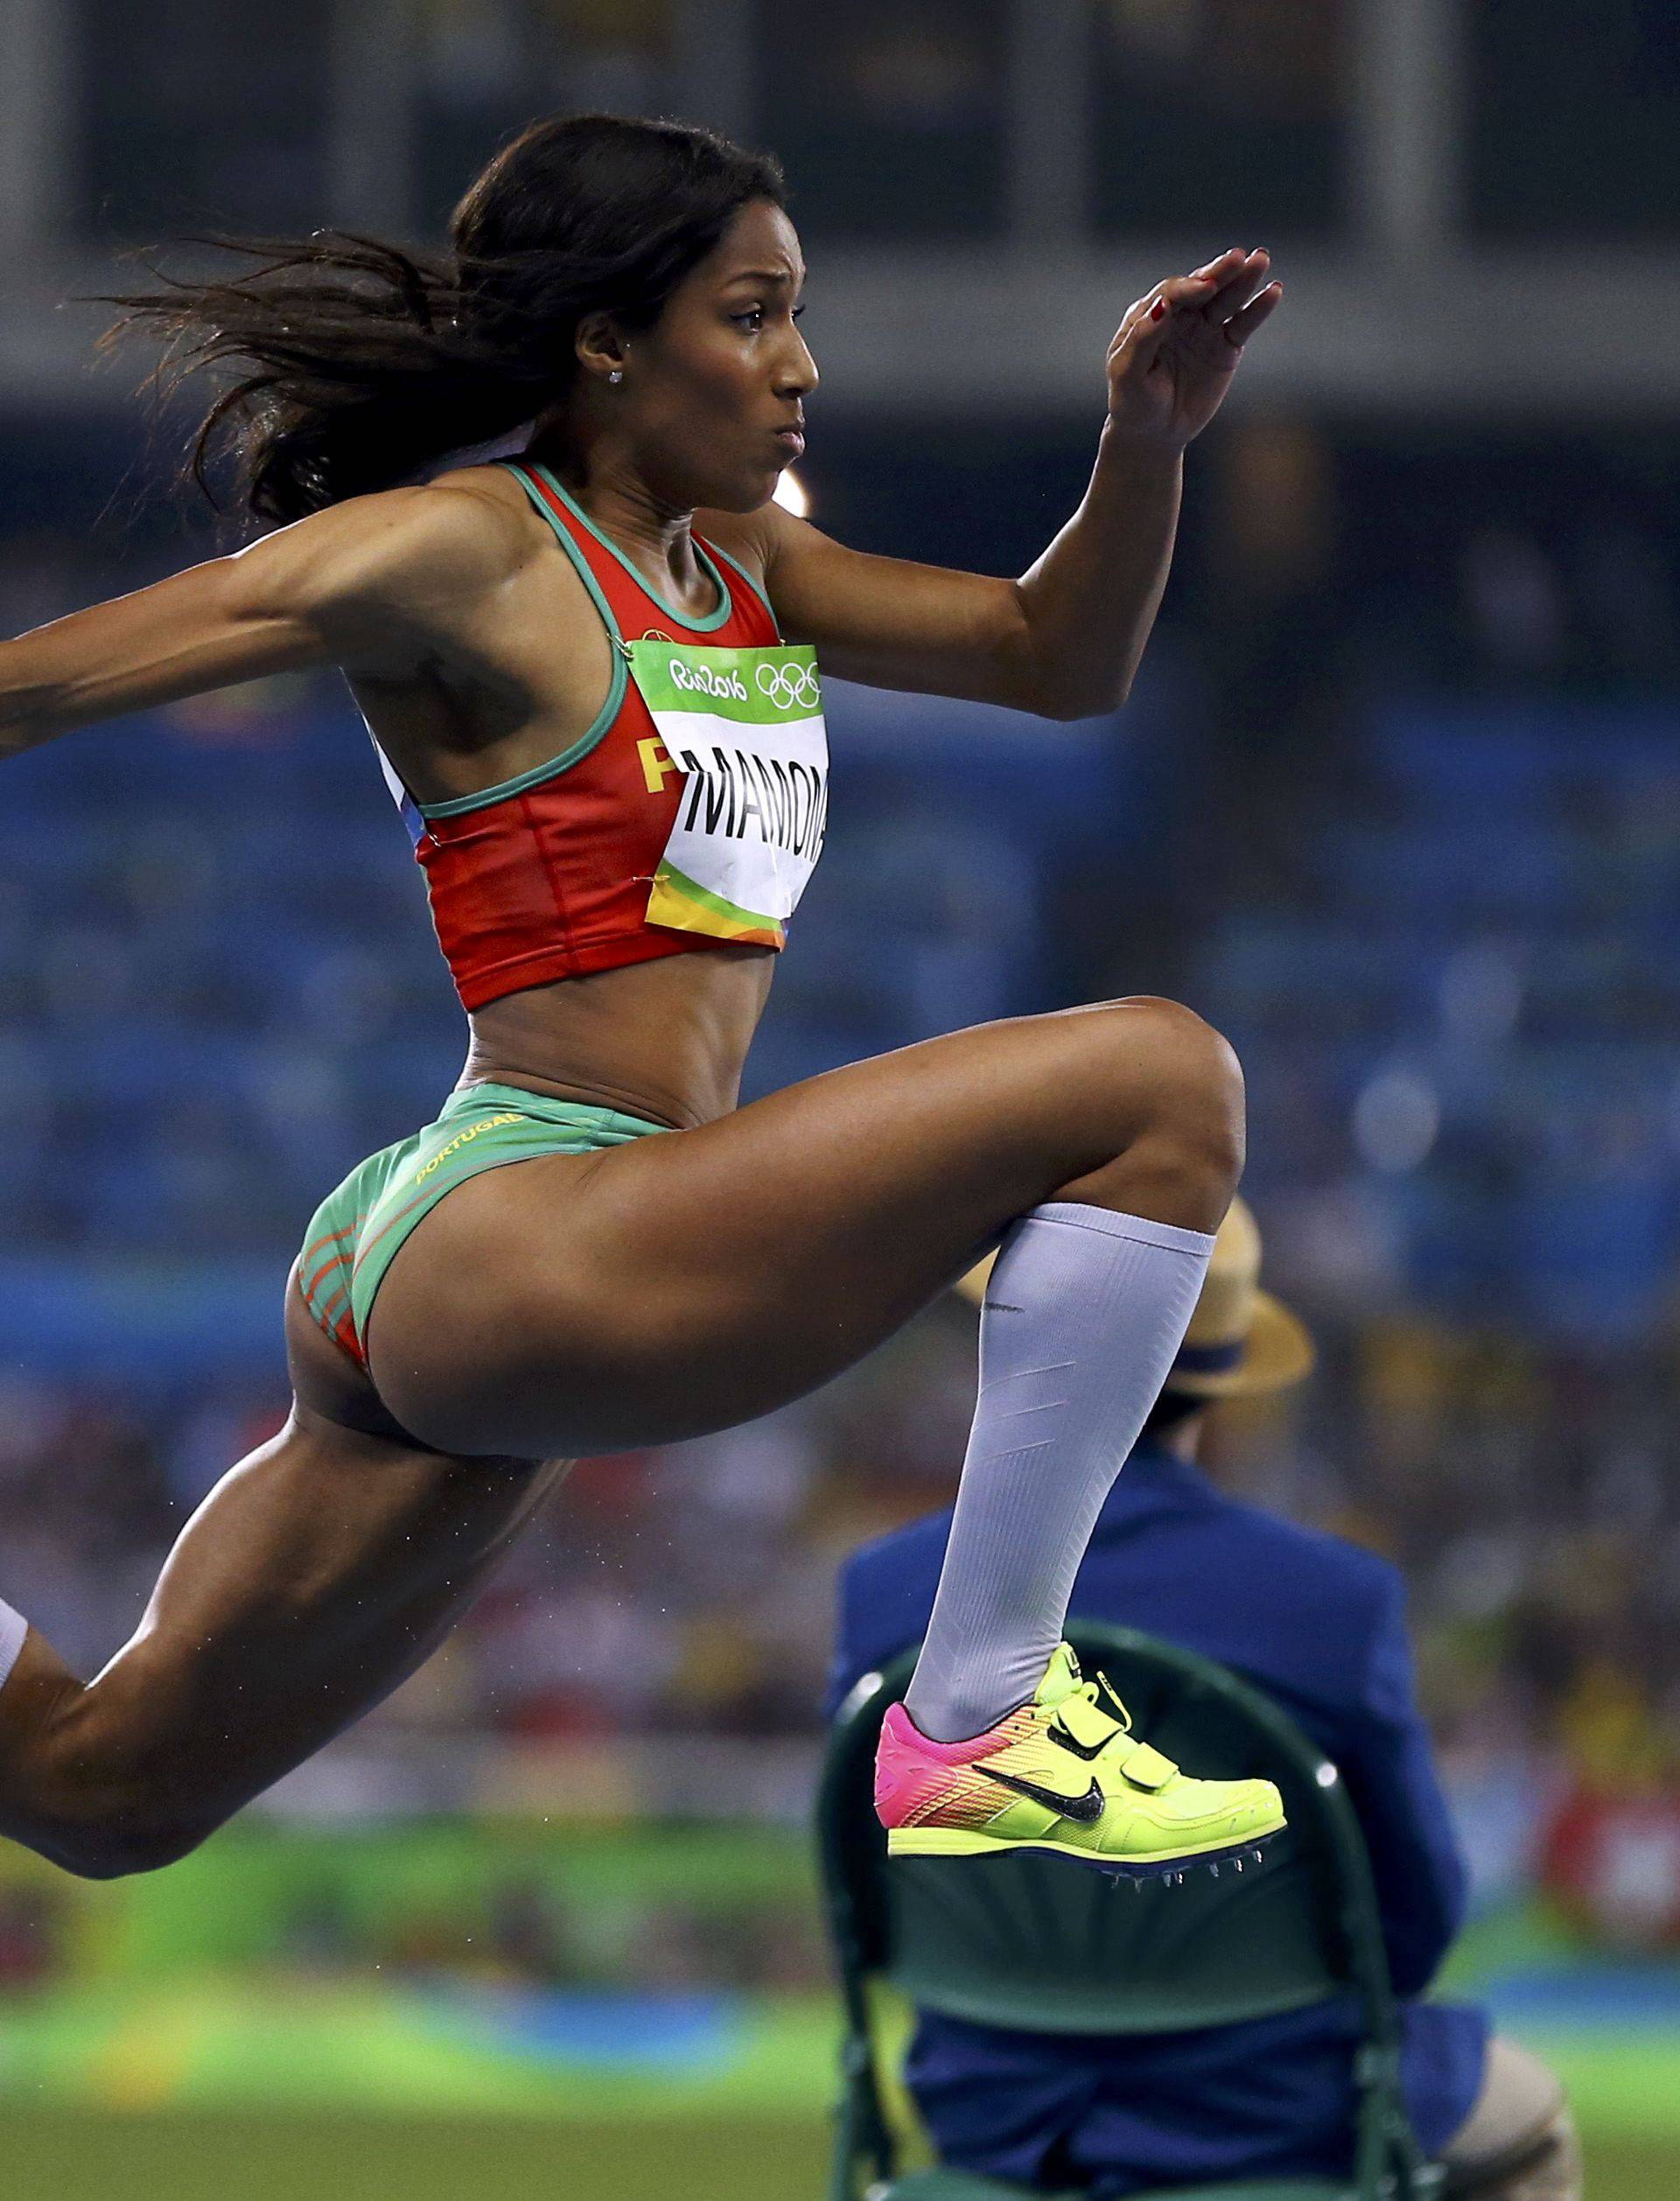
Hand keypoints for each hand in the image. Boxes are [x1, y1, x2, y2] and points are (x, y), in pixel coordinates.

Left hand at [1105, 248, 1281, 449]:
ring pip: (1226, 299)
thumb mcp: (1128, 375)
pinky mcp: (1226, 346)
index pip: (1171, 293)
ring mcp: (1204, 328)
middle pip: (1202, 287)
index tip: (1206, 288)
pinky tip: (1273, 291)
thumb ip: (1141, 340)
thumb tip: (1162, 305)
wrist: (1154, 434)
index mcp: (1149, 315)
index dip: (1189, 287)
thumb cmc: (1133, 404)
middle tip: (1239, 257)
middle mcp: (1179, 315)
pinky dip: (1258, 308)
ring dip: (1244, 279)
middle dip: (1220, 272)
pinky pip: (1243, 323)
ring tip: (1261, 259)